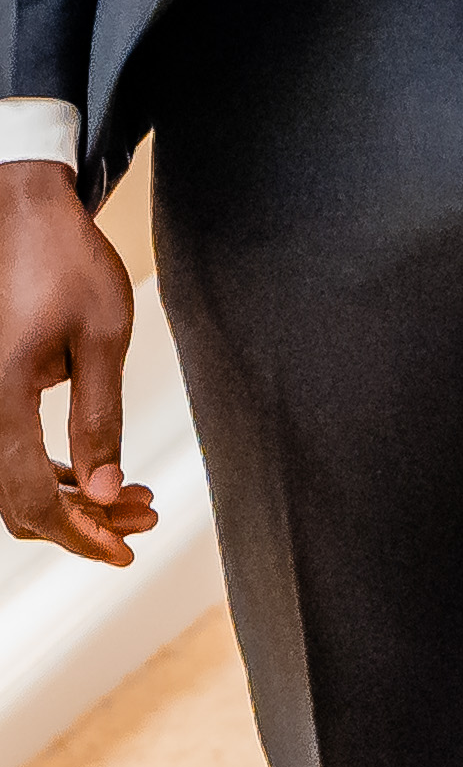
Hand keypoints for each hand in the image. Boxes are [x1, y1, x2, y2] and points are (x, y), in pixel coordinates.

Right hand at [0, 163, 154, 565]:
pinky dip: (48, 471)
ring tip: (136, 500)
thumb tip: (108, 491)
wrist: (21, 215)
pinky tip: (97, 475)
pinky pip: (5, 451)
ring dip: (69, 499)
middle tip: (144, 522)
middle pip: (15, 500)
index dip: (78, 533)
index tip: (123, 552)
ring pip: (9, 481)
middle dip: (81, 521)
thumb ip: (100, 419)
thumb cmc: (65, 264)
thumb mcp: (103, 338)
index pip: (29, 497)